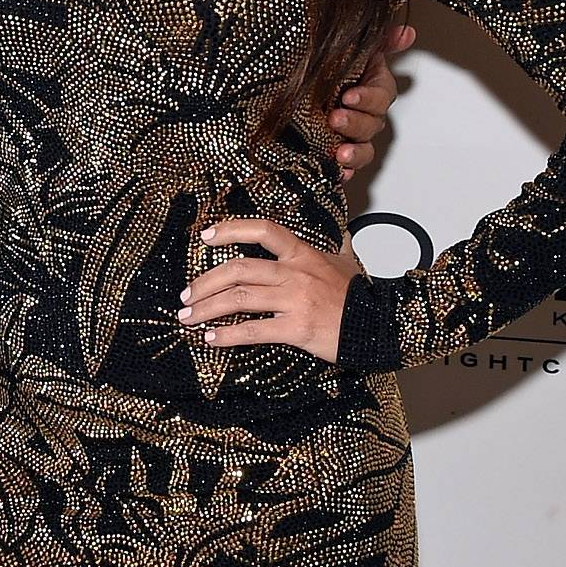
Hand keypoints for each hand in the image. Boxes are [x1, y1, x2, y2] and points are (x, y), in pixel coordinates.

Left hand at [180, 218, 355, 360]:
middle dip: (204, 282)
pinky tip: (211, 338)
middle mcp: (295, 273)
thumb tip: (339, 228)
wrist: (379, 326)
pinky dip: (227, 335)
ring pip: (239, 298)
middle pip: (238, 269)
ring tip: (188, 317)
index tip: (206, 237)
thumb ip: (337, 243)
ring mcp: (295, 300)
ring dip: (206, 308)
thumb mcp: (348, 260)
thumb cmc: (359, 297)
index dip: (231, 230)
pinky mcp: (296, 328)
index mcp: (303, 254)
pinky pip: (253, 330)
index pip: (263, 231)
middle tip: (186, 294)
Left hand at [325, 24, 415, 199]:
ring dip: (355, 153)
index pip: (381, 96)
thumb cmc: (334, 67)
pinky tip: (339, 173)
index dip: (367, 98)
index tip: (349, 96)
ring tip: (341, 154)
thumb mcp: (356, 49)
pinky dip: (345, 172)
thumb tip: (407, 33)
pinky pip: (348, 167)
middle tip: (335, 118)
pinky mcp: (340, 153)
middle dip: (354, 122)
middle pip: (372, 124)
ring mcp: (354, 136)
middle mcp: (368, 116)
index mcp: (374, 90)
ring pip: (364, 148)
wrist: (306, 86)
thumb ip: (382, 41)